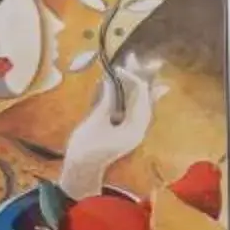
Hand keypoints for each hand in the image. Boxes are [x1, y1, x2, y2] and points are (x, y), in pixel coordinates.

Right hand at [57, 62, 158, 198]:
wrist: (83, 170)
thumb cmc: (86, 148)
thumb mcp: (96, 123)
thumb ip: (107, 103)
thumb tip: (113, 82)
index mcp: (134, 128)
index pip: (140, 98)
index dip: (132, 80)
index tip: (120, 68)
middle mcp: (139, 128)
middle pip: (145, 98)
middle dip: (144, 78)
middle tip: (146, 59)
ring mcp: (134, 130)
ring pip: (142, 102)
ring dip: (141, 84)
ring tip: (144, 65)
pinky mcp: (126, 130)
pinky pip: (135, 109)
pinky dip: (136, 96)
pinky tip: (141, 86)